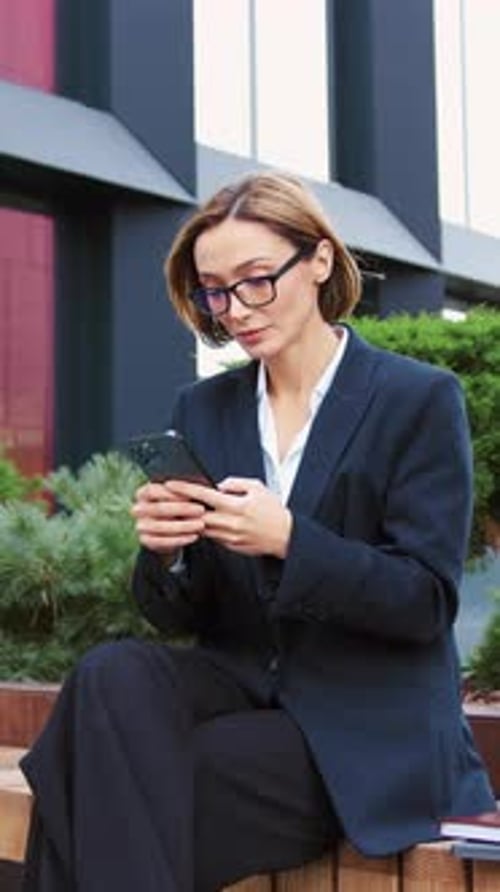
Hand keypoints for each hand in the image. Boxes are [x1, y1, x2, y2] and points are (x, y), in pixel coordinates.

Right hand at [130, 481, 206, 555]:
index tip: (191, 495)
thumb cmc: (176, 507)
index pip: (153, 491)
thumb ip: (182, 491)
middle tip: (201, 510)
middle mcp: (138, 509)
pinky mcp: (145, 540)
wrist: (168, 530)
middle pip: (159, 508)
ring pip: (161, 526)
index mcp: (143, 493)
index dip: (172, 493)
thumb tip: (199, 488)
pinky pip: (163, 541)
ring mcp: (140, 526)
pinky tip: (194, 536)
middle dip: (182, 509)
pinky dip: (180, 539)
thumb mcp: (177, 496)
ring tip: (200, 525)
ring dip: (183, 526)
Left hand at [166, 477, 291, 557]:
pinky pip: (212, 537)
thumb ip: (235, 483)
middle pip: (196, 515)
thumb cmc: (272, 510)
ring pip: (202, 528)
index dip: (185, 489)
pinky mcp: (231, 546)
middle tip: (167, 499)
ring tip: (180, 510)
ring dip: (191, 519)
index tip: (171, 484)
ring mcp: (229, 537)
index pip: (204, 495)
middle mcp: (230, 522)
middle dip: (181, 507)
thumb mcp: (257, 488)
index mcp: (236, 505)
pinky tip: (200, 522)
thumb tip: (218, 485)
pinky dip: (205, 529)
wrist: (286, 536)